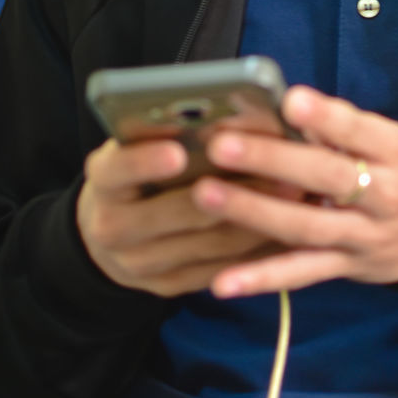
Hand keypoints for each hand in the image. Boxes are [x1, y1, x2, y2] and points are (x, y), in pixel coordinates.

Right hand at [76, 128, 289, 297]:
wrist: (107, 234)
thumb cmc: (135, 171)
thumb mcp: (134, 145)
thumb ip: (162, 130)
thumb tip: (220, 112)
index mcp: (102, 182)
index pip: (118, 170)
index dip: (145, 161)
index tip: (177, 151)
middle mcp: (112, 227)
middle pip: (175, 212)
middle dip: (229, 191)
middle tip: (276, 170)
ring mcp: (140, 264)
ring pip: (207, 243)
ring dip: (256, 218)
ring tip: (295, 191)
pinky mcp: (169, 286)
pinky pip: (220, 267)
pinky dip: (256, 246)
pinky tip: (287, 224)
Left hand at [195, 86, 397, 297]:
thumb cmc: (397, 171)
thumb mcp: (385, 140)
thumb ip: (339, 126)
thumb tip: (280, 105)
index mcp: (391, 151)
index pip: (359, 131)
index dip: (326, 118)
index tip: (290, 102)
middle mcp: (382, 194)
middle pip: (327, 176)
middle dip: (273, 160)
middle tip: (224, 145)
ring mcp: (362, 236)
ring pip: (305, 227)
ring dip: (254, 212)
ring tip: (206, 195)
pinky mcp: (344, 268)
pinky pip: (300, 274)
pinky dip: (261, 279)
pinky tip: (223, 282)